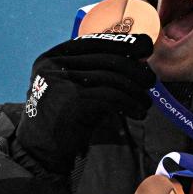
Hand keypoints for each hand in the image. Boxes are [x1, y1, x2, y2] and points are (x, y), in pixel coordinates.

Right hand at [15, 33, 155, 173]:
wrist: (41, 151)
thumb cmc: (65, 118)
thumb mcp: (74, 86)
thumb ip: (95, 70)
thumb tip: (137, 56)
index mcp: (53, 57)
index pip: (94, 42)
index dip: (123, 42)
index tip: (146, 46)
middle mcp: (54, 66)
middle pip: (108, 59)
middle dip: (135, 69)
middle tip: (151, 81)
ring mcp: (62, 82)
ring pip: (113, 78)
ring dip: (136, 91)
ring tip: (146, 103)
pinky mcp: (73, 101)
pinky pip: (112, 97)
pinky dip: (130, 103)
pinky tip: (138, 112)